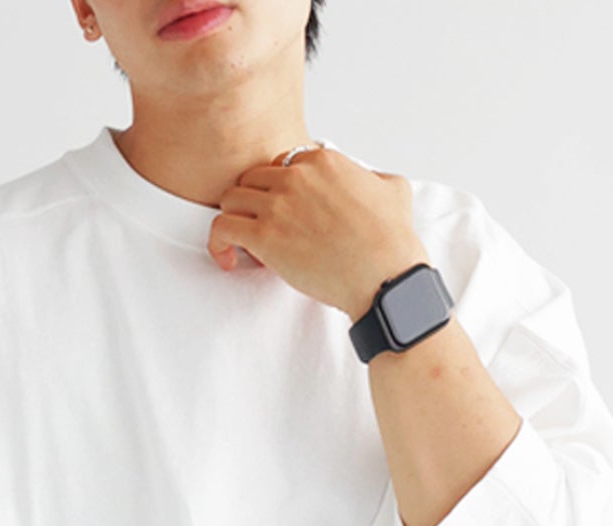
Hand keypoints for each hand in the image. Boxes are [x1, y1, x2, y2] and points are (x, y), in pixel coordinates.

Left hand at [207, 146, 429, 320]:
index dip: (280, 190)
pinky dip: (218, 243)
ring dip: (235, 219)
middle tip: (262, 228)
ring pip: (231, 199)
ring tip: (244, 243)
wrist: (385, 278)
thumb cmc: (391, 244)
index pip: (283, 165)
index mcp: (323, 161)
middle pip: (253, 178)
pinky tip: (228, 258)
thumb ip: (374, 178)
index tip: (283, 212)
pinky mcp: (265, 236)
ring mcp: (278, 205)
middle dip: (254, 202)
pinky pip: (221, 228)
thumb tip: (370, 181)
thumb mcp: (394, 191)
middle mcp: (297, 176)